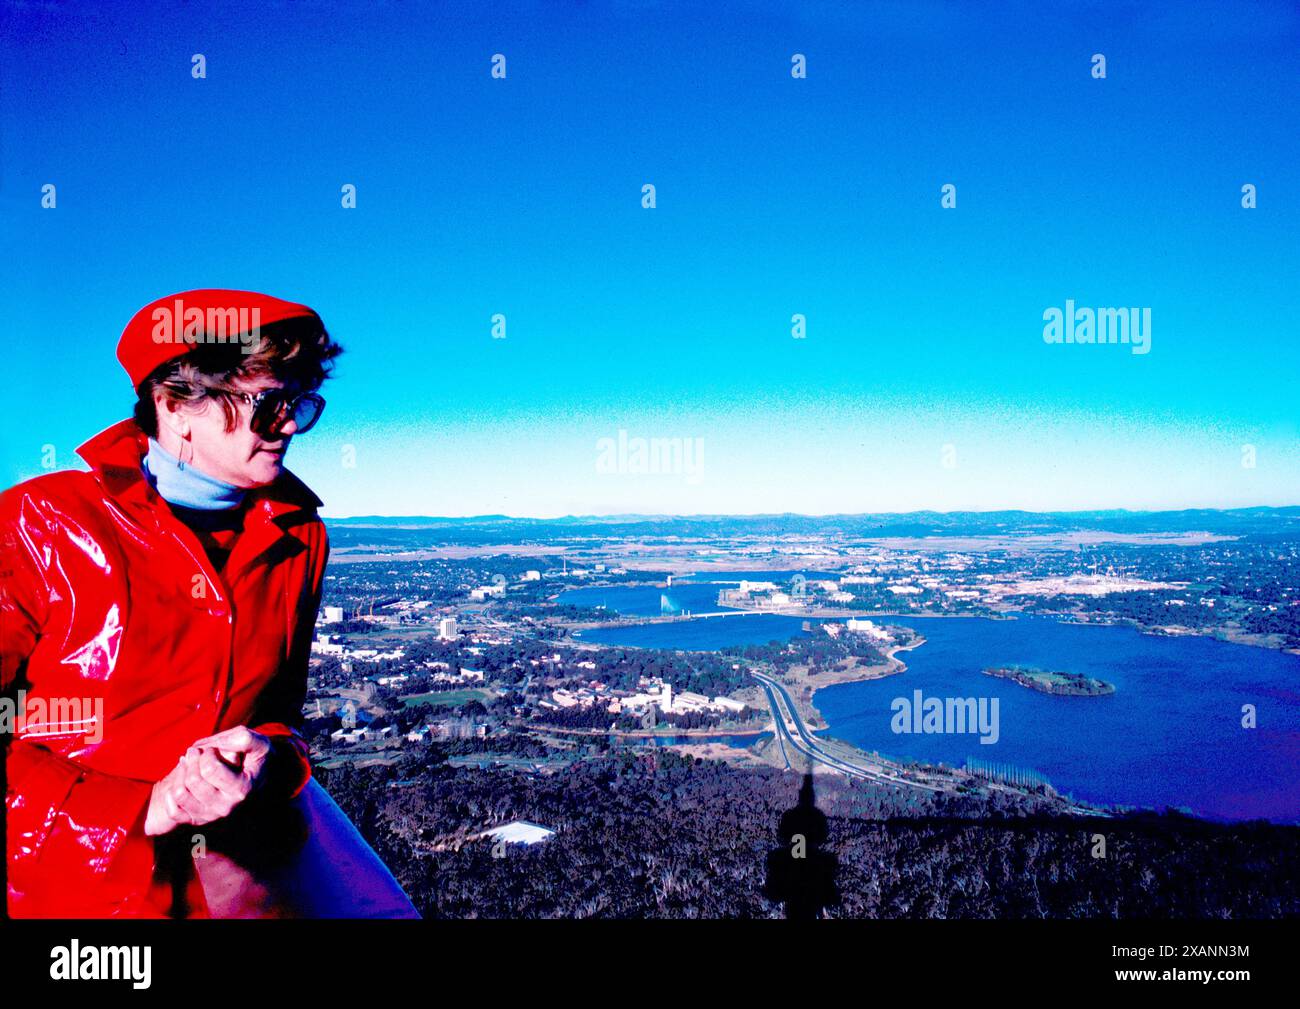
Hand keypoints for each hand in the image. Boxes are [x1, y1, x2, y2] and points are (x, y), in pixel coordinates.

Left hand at [143, 726, 272, 835]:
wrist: (256, 778)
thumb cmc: (254, 758)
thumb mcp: (258, 743)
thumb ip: (242, 739)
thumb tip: (212, 747)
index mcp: (241, 790)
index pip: (210, 769)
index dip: (207, 753)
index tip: (212, 749)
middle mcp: (225, 807)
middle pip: (193, 781)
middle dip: (191, 760)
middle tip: (196, 752)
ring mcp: (210, 815)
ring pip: (180, 795)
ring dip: (180, 774)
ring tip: (187, 764)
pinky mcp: (197, 819)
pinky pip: (173, 812)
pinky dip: (169, 796)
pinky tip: (179, 780)